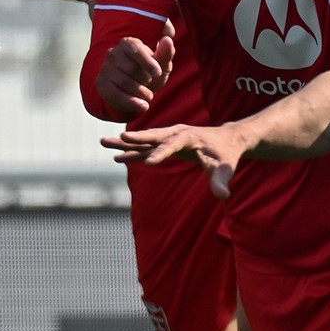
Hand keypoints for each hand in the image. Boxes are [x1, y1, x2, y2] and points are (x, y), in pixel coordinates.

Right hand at [96, 31, 173, 118]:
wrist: (134, 90)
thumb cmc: (150, 73)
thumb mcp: (162, 64)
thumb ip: (166, 52)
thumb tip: (168, 39)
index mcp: (128, 43)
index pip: (135, 48)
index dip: (148, 62)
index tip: (158, 74)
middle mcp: (113, 53)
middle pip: (132, 69)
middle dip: (146, 80)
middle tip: (150, 84)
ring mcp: (105, 69)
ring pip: (125, 82)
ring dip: (142, 92)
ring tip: (148, 95)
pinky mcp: (102, 84)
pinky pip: (116, 94)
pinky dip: (132, 102)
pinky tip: (143, 106)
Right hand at [102, 122, 248, 199]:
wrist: (226, 139)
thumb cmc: (225, 154)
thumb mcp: (225, 167)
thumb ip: (221, 180)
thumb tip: (223, 196)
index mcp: (190, 137)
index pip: (173, 144)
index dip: (162, 153)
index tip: (149, 162)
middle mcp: (176, 134)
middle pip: (153, 136)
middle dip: (137, 138)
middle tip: (120, 137)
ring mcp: (168, 138)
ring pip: (144, 141)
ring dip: (125, 142)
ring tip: (103, 142)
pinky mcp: (165, 144)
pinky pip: (145, 148)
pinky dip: (132, 152)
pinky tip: (116, 156)